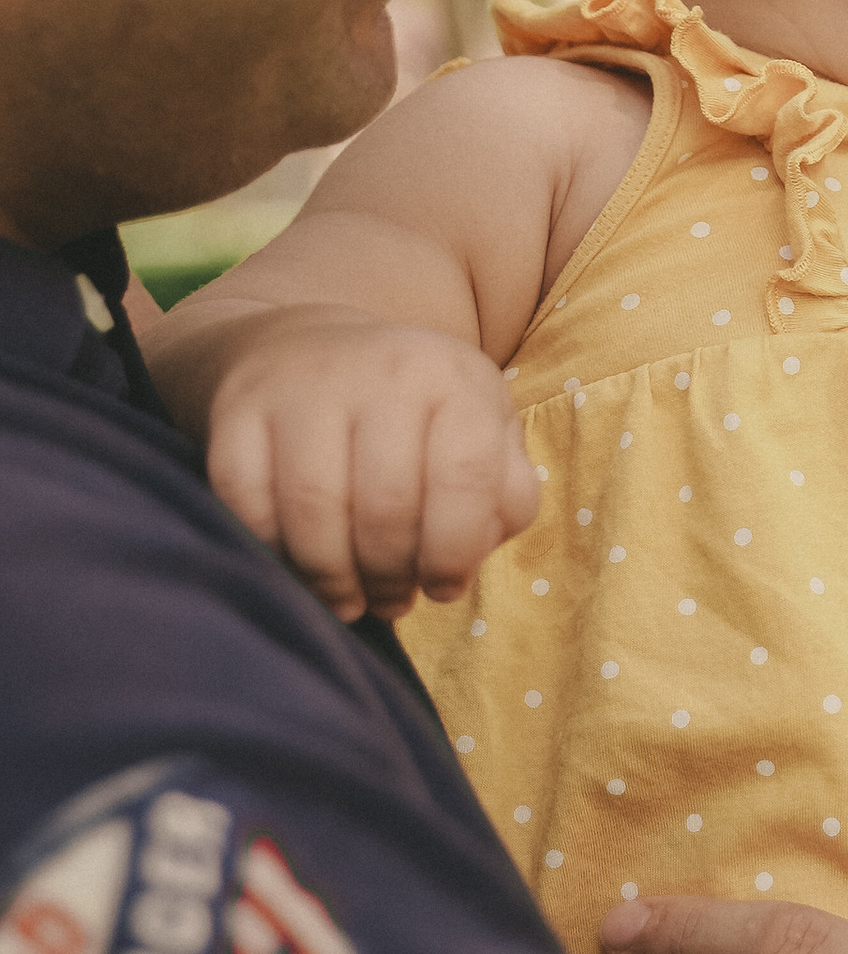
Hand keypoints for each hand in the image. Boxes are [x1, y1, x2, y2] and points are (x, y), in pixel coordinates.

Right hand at [200, 303, 538, 623]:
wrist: (310, 352)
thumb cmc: (416, 416)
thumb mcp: (485, 435)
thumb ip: (504, 498)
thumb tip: (464, 561)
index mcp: (454, 378)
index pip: (466, 480)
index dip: (454, 553)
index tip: (441, 587)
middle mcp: (382, 371)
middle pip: (385, 507)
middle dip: (390, 576)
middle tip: (389, 600)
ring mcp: (303, 386)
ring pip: (313, 511)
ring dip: (331, 578)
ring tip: (347, 599)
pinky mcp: (237, 409)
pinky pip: (248, 505)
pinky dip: (271, 552)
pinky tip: (294, 564)